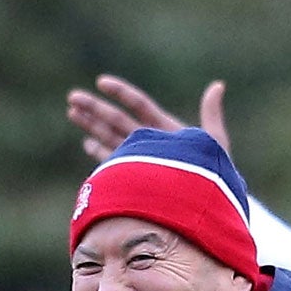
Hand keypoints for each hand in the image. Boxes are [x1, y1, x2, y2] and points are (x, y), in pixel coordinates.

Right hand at [64, 75, 233, 162]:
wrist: (209, 207)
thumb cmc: (217, 175)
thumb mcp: (215, 142)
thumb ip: (211, 114)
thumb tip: (218, 85)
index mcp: (165, 129)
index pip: (139, 106)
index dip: (121, 93)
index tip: (102, 82)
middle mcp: (150, 142)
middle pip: (117, 120)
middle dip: (95, 109)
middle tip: (72, 97)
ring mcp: (140, 160)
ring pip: (110, 138)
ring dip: (91, 126)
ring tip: (72, 112)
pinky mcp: (135, 178)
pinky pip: (114, 163)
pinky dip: (101, 154)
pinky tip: (88, 144)